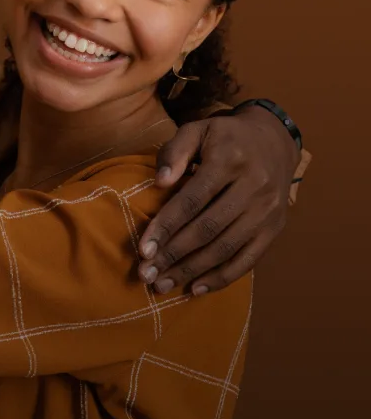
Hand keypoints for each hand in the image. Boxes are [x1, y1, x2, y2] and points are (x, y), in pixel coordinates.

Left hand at [137, 105, 299, 295]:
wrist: (274, 140)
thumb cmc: (225, 137)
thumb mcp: (198, 130)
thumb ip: (175, 152)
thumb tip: (159, 182)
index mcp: (229, 160)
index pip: (192, 200)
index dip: (166, 226)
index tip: (142, 249)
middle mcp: (253, 187)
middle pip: (208, 229)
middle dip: (174, 255)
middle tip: (147, 274)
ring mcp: (267, 211)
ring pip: (226, 248)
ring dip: (192, 271)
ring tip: (163, 285)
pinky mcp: (275, 228)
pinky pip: (248, 259)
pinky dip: (222, 278)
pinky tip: (196, 288)